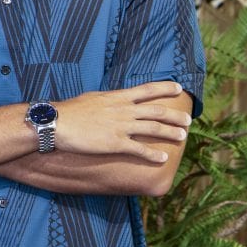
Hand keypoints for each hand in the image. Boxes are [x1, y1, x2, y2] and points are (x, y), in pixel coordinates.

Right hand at [55, 81, 190, 162]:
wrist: (58, 122)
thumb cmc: (71, 110)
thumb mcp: (93, 98)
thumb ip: (108, 100)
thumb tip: (113, 99)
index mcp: (118, 97)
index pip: (147, 90)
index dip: (165, 88)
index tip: (179, 87)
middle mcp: (124, 110)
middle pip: (156, 111)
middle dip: (174, 115)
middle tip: (188, 120)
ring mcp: (121, 126)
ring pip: (153, 129)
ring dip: (170, 133)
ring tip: (183, 137)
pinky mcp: (115, 143)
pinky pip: (140, 150)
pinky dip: (153, 155)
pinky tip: (163, 158)